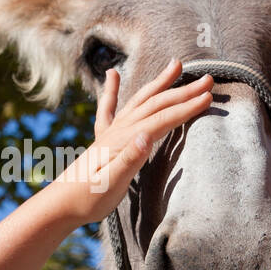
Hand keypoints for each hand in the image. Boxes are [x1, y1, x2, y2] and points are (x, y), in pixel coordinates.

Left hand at [47, 59, 213, 225]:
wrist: (61, 204)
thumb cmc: (88, 198)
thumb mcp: (111, 184)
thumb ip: (129, 159)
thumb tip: (146, 136)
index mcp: (124, 140)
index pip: (162, 120)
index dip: (186, 108)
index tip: (209, 97)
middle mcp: (118, 130)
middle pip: (156, 105)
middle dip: (184, 91)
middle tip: (208, 79)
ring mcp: (110, 132)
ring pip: (140, 101)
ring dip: (160, 83)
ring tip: (176, 64)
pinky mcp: (103, 139)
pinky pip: (109, 108)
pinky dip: (112, 89)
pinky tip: (112, 74)